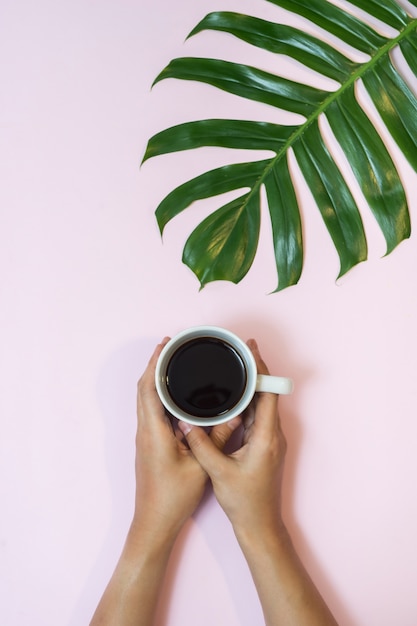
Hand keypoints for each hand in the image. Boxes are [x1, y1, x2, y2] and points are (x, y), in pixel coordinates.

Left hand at [133, 338, 240, 540]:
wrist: (154, 522)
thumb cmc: (173, 497)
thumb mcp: (201, 466)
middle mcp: (145, 431)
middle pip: (143, 389)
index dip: (154, 363)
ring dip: (154, 379)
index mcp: (154, 432)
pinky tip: (173, 395)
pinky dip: (158, 395)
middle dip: (154, 365)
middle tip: (170, 348)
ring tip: (172, 365)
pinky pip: (150, 411)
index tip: (165, 345)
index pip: (148, 388)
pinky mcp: (149, 444)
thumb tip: (233, 416)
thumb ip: (217, 438)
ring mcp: (145, 438)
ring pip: (145, 400)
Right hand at [178, 338, 286, 537]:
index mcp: (266, 437)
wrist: (259, 525)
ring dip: (250, 386)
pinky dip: (247, 402)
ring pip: (261, 404)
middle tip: (238, 351)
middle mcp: (272, 435)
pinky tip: (233, 395)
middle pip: (266, 393)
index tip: (250, 349)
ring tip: (234, 367)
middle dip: (253, 371)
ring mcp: (269, 440)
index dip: (260, 368)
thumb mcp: (218, 471)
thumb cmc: (244, 502)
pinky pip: (257, 416)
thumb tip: (185, 422)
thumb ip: (201, 444)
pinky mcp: (263, 445)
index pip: (267, 392)